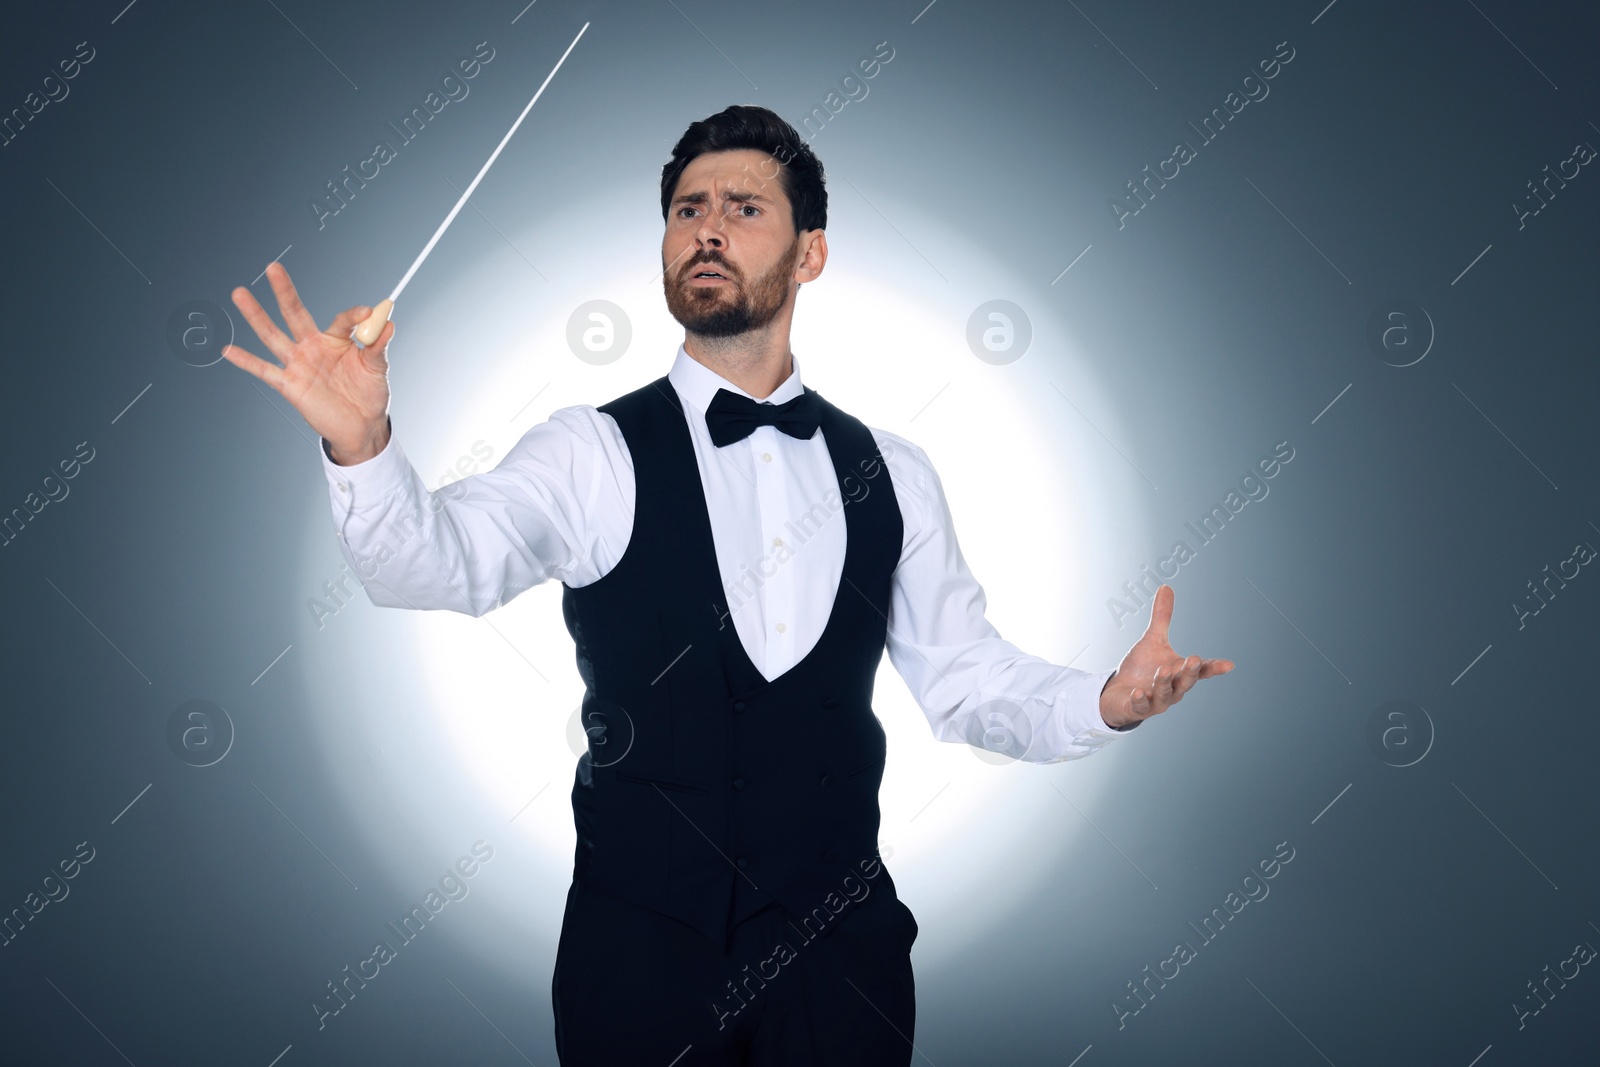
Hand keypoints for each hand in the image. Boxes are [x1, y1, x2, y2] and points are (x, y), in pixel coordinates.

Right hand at [223, 262, 392, 463]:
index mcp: (336, 339)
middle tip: (273, 268)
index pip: (341, 319)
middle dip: (284, 292)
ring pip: (273, 335)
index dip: (354, 315)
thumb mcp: (377, 368)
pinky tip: (228, 350)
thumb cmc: (369, 393)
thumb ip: (379, 346)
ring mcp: (299, 364)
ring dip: (256, 316)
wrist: (362, 426)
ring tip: (240, 294)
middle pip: (295, 314)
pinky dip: (246, 361)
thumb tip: (388, 323)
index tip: (367, 313)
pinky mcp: (290, 385)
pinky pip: (265, 371)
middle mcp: (313, 347)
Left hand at [1099, 584, 1233, 728]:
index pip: (1200, 670)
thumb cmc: (1141, 669)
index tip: (1228, 664)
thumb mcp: (1153, 640)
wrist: (1118, 693)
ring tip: (1162, 671)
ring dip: (1164, 684)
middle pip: (1185, 682)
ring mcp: (1155, 701)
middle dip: (1190, 672)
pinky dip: (1140, 700)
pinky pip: (1140, 707)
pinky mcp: (1136, 708)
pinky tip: (1138, 692)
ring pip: (1165, 695)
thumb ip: (1162, 617)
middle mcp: (1172, 689)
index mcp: (1179, 672)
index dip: (1214, 667)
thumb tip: (1166, 586)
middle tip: (1194, 659)